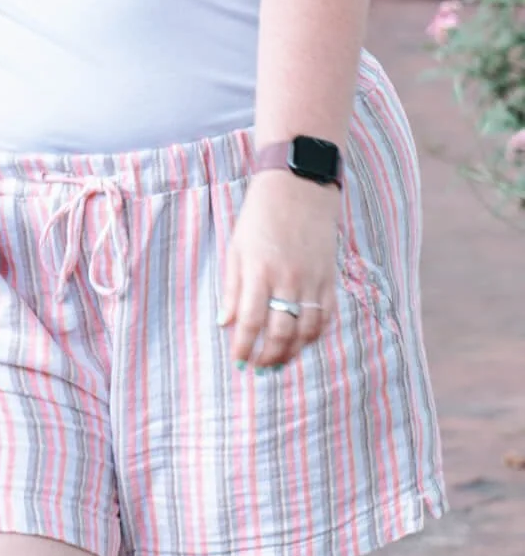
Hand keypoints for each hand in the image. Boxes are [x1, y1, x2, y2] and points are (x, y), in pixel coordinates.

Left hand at [220, 169, 339, 368]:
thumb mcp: (237, 248)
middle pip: (280, 333)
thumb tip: (225, 324)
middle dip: (268, 357)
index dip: (244, 347)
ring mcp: (312, 280)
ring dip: (293, 353)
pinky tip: (304, 342)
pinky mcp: (329, 278)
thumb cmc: (260, 215)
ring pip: (307, 331)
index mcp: (259, 271)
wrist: (299, 187)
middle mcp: (287, 280)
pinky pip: (326, 316)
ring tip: (279, 362)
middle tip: (259, 368)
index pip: (250, 322)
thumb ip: (232, 288)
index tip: (238, 361)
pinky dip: (316, 335)